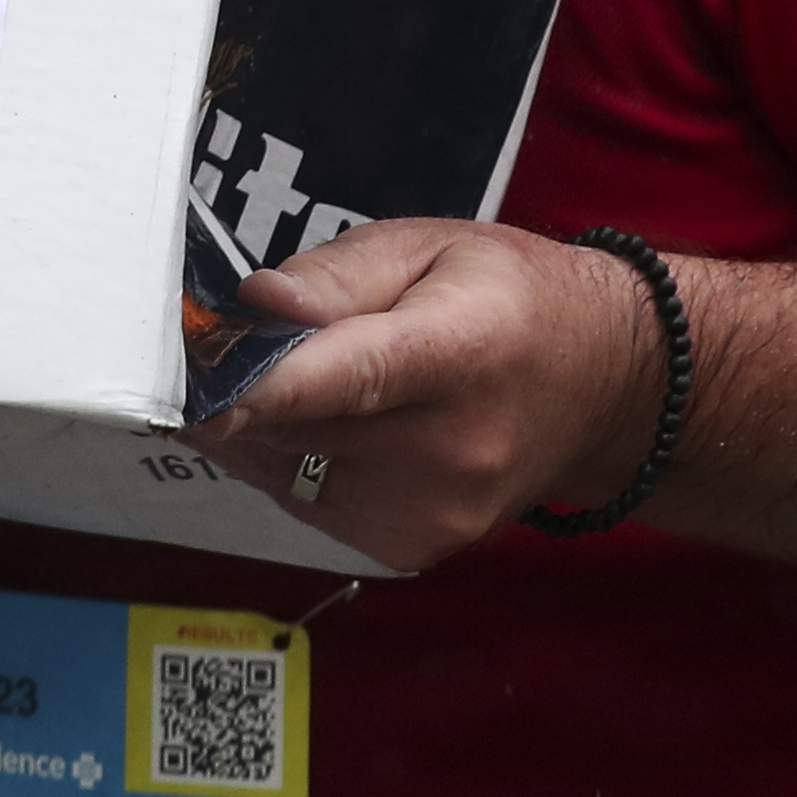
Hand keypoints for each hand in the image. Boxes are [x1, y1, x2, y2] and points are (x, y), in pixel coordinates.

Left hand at [187, 220, 667, 573]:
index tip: (192, 388)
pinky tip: (332, 426)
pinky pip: (305, 502)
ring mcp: (432, 513)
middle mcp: (449, 449)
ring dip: (263, 429)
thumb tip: (258, 305)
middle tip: (228, 344)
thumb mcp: (432, 246)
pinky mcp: (410, 550)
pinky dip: (292, 463)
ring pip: (285, 471)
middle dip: (239, 389)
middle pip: (297, 428)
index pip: (350, 378)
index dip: (263, 386)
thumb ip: (338, 274)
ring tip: (301, 380)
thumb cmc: (512, 301)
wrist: (604, 389)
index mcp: (460, 352)